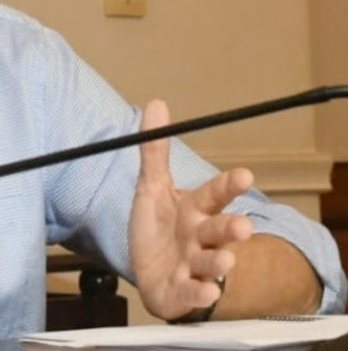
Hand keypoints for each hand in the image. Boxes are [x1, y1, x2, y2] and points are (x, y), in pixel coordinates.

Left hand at [129, 100, 253, 320]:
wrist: (153, 272)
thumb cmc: (158, 227)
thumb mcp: (152, 187)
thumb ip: (155, 151)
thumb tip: (156, 104)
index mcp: (194, 210)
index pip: (213, 194)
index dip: (228, 186)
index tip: (245, 176)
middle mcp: (200, 238)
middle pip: (219, 231)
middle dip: (232, 228)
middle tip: (243, 226)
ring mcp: (194, 266)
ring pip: (212, 264)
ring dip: (219, 263)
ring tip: (226, 260)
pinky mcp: (183, 292)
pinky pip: (193, 294)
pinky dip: (199, 294)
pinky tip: (205, 292)